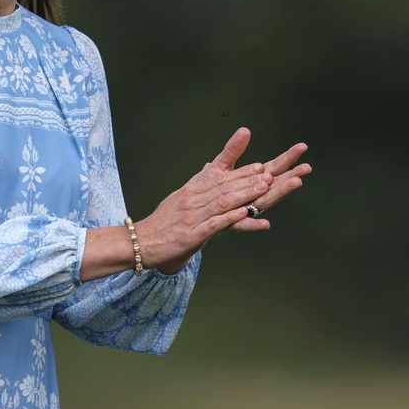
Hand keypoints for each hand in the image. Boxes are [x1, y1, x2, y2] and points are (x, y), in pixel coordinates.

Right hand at [135, 128, 275, 270]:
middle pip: (225, 187)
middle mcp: (193, 199)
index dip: (242, 173)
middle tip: (269, 174)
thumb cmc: (163, 222)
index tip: (260, 167)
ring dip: (244, 194)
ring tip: (263, 187)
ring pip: (222, 202)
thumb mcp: (181, 198)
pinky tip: (243, 212)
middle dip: (249, 180)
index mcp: (192, 190)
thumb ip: (198, 184)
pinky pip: (213, 224)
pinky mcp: (190, 234)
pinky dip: (229, 217)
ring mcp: (192, 217)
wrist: (140, 241)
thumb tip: (210, 167)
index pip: (221, 178)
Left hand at [211, 128, 310, 232]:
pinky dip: (254, 224)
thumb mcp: (220, 167)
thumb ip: (233, 150)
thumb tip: (245, 130)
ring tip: (295, 183)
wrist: (187, 216)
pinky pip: (243, 225)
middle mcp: (252, 197)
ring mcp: (243, 211)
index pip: (274, 167)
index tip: (302, 147)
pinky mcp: (229, 225)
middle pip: (275, 184)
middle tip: (306, 167)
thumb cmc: (206, 191)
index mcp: (252, 182)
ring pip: (264, 202)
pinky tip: (265, 224)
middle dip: (291, 175)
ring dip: (280, 194)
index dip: (288, 157)